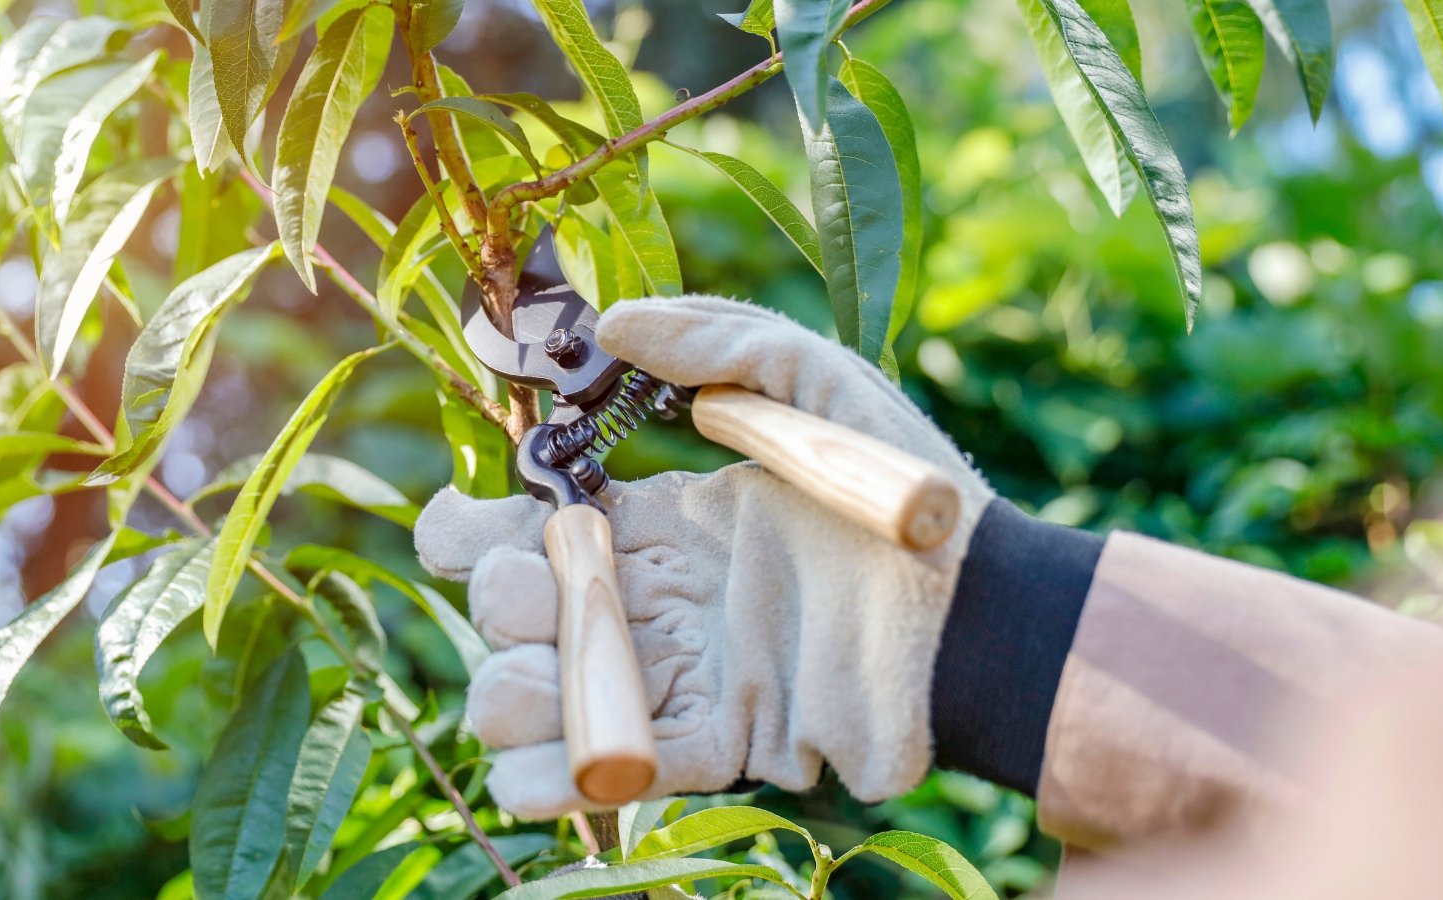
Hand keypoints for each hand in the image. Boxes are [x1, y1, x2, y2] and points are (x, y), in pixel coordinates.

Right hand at [415, 296, 993, 818]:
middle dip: (501, 602)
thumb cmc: (908, 496)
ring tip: (531, 685)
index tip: (459, 518)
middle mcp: (660, 600)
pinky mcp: (718, 743)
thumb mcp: (819, 385)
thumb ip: (721, 340)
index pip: (537, 526)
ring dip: (513, 697)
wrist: (982, 611)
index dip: (478, 526)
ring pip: (550, 700)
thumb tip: (611, 320)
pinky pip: (617, 768)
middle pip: (524, 613)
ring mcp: (683, 675)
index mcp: (669, 522)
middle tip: (537, 586)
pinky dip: (560, 780)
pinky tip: (542, 766)